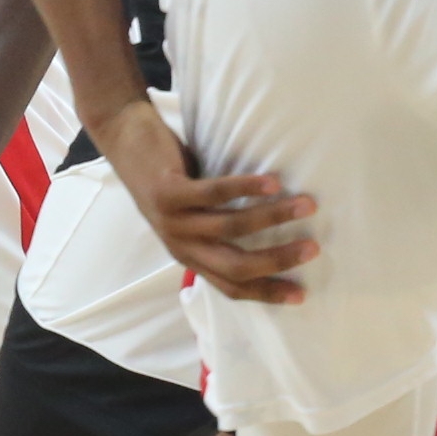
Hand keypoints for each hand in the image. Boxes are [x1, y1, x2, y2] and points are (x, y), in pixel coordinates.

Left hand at [90, 99, 317, 301]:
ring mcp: (172, 220)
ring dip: (274, 217)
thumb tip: (274, 232)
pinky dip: (245, 189)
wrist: (122, 140)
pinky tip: (273, 183)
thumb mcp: (192, 215)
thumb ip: (221, 228)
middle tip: (314, 250)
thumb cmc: (169, 176)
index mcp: (189, 255)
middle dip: (277, 261)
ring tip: (307, 205)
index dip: (266, 292)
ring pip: (231, 227)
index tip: (301, 295)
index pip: (231, 286)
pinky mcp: (168, 192)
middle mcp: (180, 244)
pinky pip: (213, 194)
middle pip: (235, 265)